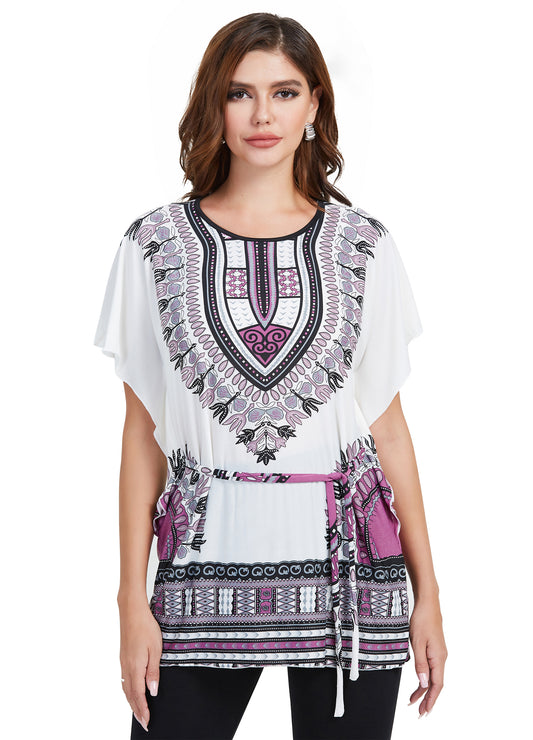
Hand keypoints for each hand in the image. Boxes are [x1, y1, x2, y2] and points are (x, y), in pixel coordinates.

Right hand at [119, 600, 161, 731]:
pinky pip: (125, 680)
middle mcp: (127, 668)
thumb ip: (153, 671)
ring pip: (126, 688)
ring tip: (138, 712)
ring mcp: (123, 662)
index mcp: (135, 668)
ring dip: (131, 702)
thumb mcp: (155, 649)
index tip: (147, 722)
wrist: (131, 611)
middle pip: (130, 695)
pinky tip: (132, 691)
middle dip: (137, 710)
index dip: (143, 710)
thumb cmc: (145, 627)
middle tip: (143, 723)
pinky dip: (128, 691)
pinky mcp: (123, 657)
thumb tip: (153, 691)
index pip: (138, 695)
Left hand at [407, 596, 447, 717]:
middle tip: (419, 712)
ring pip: (433, 676)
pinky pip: (431, 668)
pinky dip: (425, 677)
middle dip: (427, 698)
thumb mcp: (417, 642)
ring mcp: (439, 653)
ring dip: (424, 689)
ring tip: (414, 700)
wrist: (428, 603)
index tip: (425, 711)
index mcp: (438, 658)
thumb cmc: (422, 620)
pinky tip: (419, 682)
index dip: (431, 699)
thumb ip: (420, 664)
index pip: (437, 685)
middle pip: (436, 683)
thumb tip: (424, 683)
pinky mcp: (434, 649)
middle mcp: (441, 657)